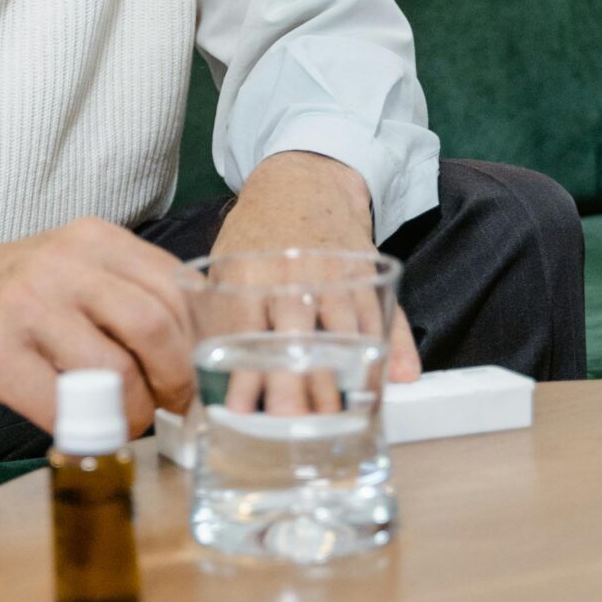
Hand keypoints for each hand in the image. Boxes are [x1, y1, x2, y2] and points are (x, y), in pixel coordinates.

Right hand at [0, 219, 193, 435]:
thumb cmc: (12, 295)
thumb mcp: (74, 268)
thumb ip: (128, 293)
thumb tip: (197, 349)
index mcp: (94, 239)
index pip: (175, 288)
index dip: (196, 342)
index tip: (196, 375)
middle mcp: (63, 264)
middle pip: (155, 327)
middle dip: (175, 381)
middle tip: (170, 406)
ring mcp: (27, 307)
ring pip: (116, 372)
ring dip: (132, 413)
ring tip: (123, 420)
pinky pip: (64, 406)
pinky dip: (85, 429)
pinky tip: (82, 427)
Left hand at [211, 152, 420, 407]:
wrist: (304, 177)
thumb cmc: (258, 231)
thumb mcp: (227, 262)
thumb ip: (219, 314)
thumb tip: (208, 373)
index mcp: (247, 271)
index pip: (243, 331)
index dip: (243, 373)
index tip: (241, 412)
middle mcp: (290, 272)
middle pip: (293, 337)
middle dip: (293, 383)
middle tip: (292, 424)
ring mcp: (332, 271)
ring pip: (341, 331)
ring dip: (341, 376)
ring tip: (337, 416)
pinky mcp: (364, 270)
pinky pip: (380, 313)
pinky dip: (388, 346)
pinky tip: (392, 377)